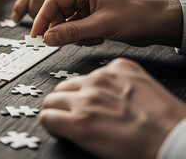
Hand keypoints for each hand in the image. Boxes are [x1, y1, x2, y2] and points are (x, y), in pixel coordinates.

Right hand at [30, 0, 181, 46]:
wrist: (158, 23)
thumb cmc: (137, 16)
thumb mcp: (101, 26)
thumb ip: (71, 32)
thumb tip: (47, 38)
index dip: (42, 18)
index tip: (36, 35)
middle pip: (55, 9)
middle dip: (57, 26)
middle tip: (58, 41)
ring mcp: (86, 2)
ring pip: (63, 19)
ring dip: (70, 33)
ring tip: (87, 39)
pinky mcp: (89, 13)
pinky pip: (72, 25)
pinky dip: (78, 35)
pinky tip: (93, 39)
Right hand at [39, 58, 185, 158]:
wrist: (175, 136)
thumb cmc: (141, 149)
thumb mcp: (96, 148)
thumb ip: (72, 131)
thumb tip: (61, 124)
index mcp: (79, 122)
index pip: (45, 115)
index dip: (52, 122)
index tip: (58, 123)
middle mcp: (88, 97)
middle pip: (53, 96)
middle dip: (59, 107)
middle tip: (73, 114)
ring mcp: (104, 79)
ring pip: (73, 81)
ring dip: (78, 92)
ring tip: (95, 104)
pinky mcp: (121, 68)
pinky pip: (100, 70)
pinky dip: (103, 80)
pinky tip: (114, 92)